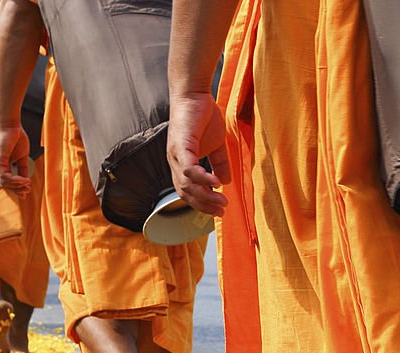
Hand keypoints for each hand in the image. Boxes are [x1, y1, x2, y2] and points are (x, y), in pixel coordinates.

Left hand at [0, 124, 31, 193]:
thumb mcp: (22, 157)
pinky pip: (5, 176)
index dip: (16, 189)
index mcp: (2, 165)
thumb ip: (23, 169)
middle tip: (27, 191)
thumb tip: (26, 181)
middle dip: (17, 190)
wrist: (11, 124)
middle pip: (5, 185)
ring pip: (4, 182)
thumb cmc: (16, 137)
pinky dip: (15, 180)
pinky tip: (24, 180)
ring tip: (27, 184)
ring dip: (17, 186)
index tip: (26, 192)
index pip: (7, 181)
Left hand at [167, 91, 230, 216]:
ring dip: (205, 196)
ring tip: (222, 200)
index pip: (188, 192)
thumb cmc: (203, 115)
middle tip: (222, 211)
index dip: (202, 204)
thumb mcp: (216, 144)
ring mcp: (175, 155)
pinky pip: (188, 169)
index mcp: (180, 164)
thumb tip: (225, 182)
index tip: (219, 212)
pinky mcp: (180, 145)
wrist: (194, 93)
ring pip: (186, 185)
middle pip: (185, 193)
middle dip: (204, 205)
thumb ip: (219, 163)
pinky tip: (215, 184)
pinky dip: (202, 178)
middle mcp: (174, 163)